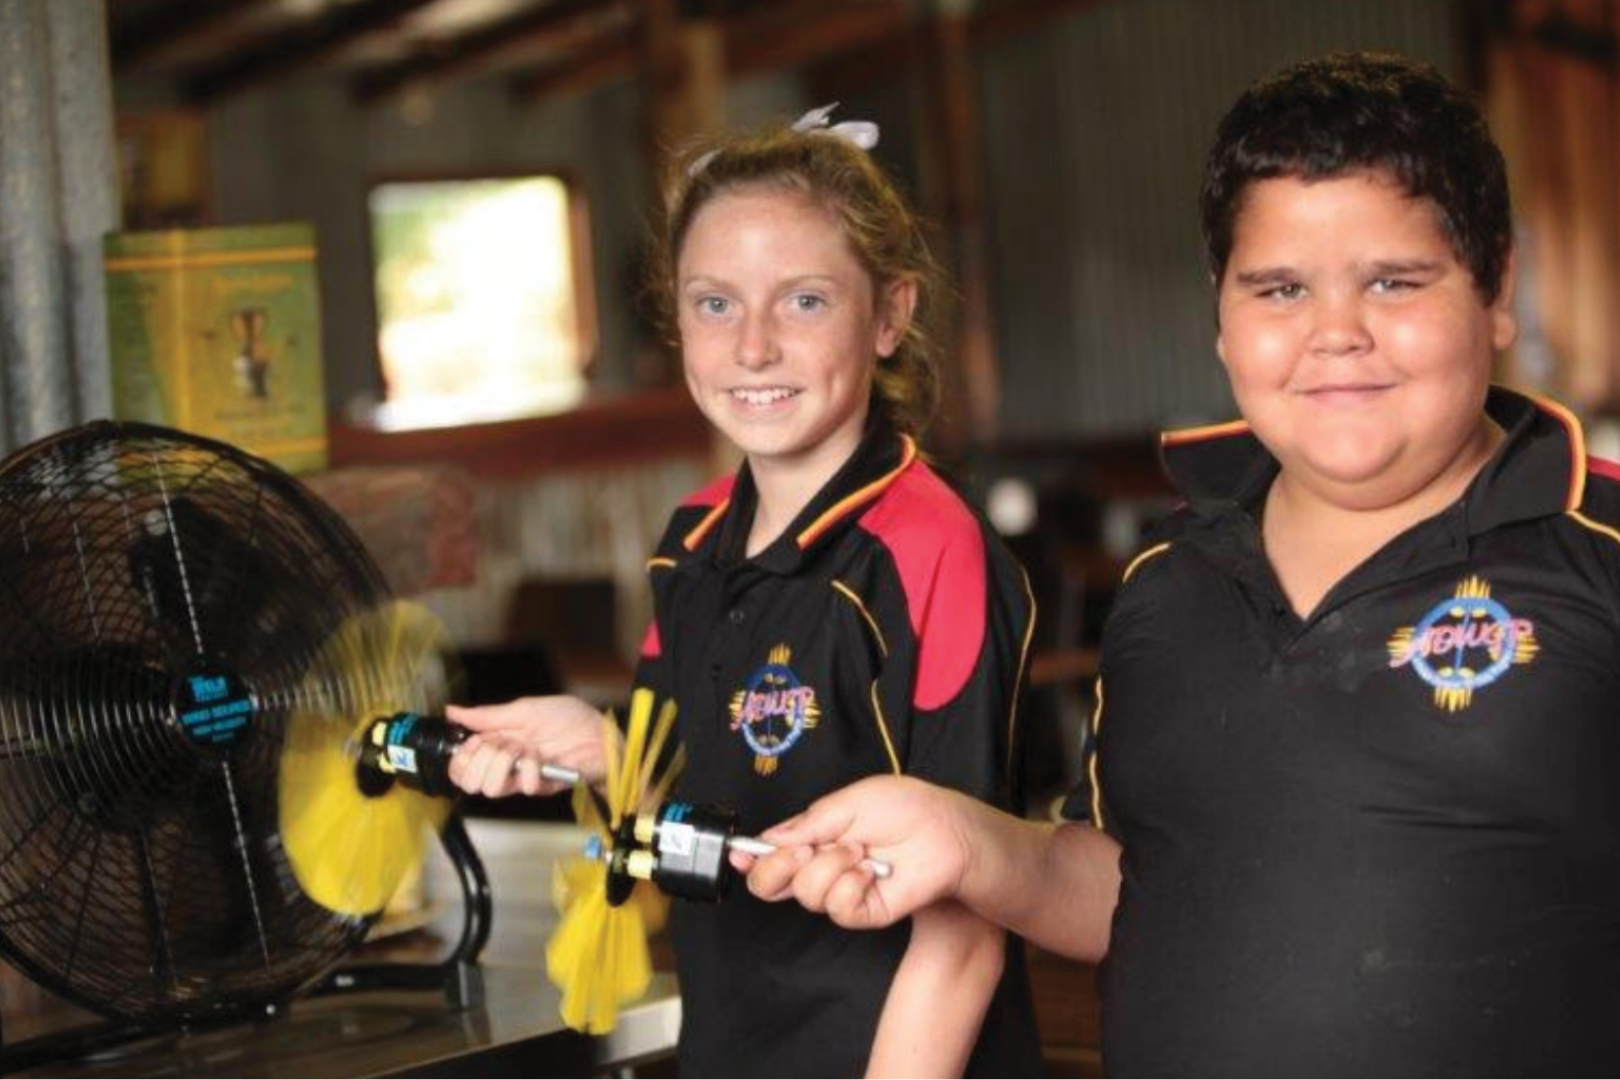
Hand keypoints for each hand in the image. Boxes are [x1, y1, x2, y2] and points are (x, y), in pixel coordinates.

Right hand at [445, 695, 613, 798]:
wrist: (600, 732)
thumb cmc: (569, 719)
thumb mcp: (523, 709)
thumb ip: (487, 715)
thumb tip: (452, 711)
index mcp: (497, 745)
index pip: (462, 766)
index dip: (460, 758)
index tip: (471, 744)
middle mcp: (506, 765)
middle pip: (470, 780)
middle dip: (481, 757)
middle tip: (503, 743)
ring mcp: (522, 778)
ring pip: (491, 788)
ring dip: (505, 761)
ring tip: (524, 750)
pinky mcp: (541, 786)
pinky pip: (523, 785)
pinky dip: (531, 766)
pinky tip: (542, 757)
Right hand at [738, 775, 973, 929]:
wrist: (946, 831)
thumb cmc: (906, 807)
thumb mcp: (849, 802)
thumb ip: (806, 823)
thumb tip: (768, 838)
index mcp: (815, 839)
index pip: (770, 857)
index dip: (751, 858)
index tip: (741, 854)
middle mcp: (822, 867)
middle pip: (771, 885)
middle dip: (778, 866)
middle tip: (806, 847)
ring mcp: (841, 890)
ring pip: (805, 893)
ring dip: (830, 866)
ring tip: (860, 850)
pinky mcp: (862, 911)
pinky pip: (836, 908)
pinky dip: (850, 886)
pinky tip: (870, 872)